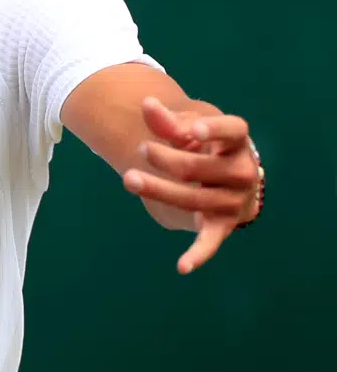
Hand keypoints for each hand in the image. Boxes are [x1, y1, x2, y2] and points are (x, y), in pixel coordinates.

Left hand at [121, 97, 261, 274]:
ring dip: (159, 190)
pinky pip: (211, 242)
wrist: (222, 177)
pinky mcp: (221, 225)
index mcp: (236, 141)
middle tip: (142, 149)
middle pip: (199, 167)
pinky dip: (198, 255)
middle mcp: (242, 171)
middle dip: (166, 159)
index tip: (193, 131)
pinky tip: (182, 267)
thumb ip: (168, 122)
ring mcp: (233, 200)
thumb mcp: (187, 130)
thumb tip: (146, 103)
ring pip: (193, 199)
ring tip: (128, 178)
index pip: (233, 130)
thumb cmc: (202, 146)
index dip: (214, 130)